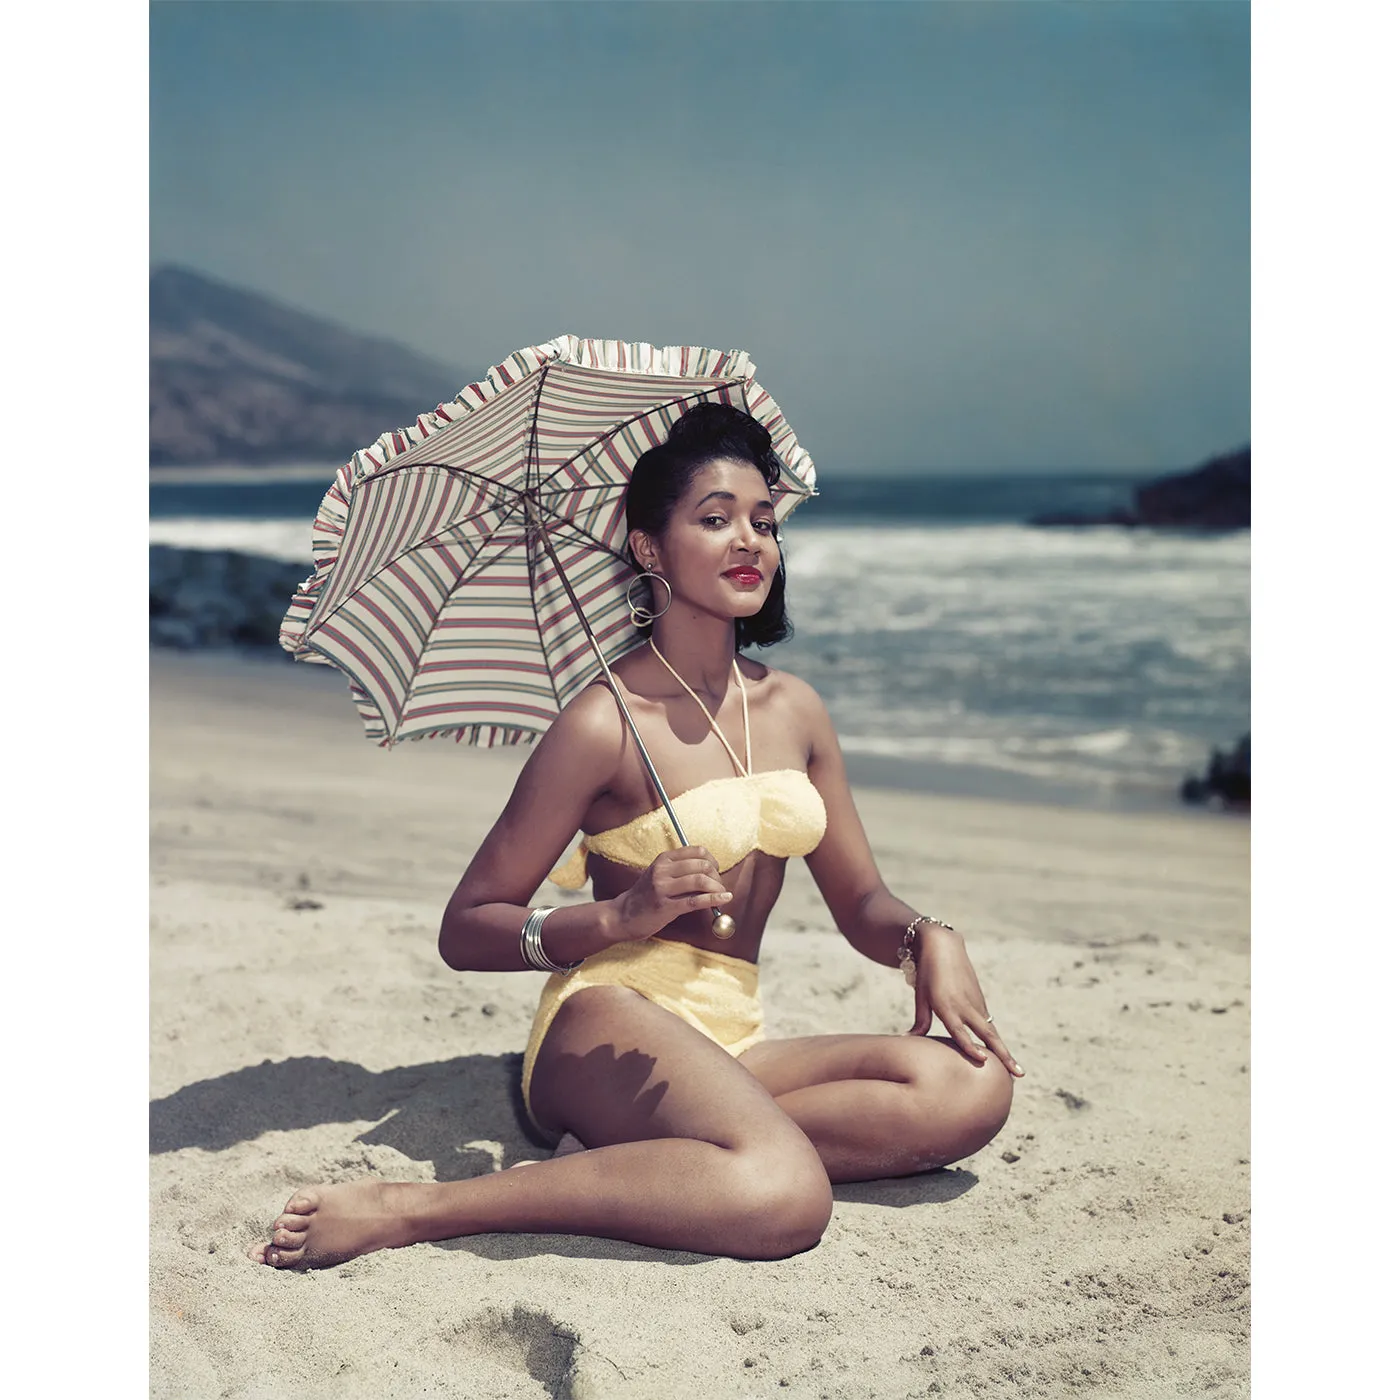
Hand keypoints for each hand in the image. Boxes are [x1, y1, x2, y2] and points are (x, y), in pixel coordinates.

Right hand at [610, 846, 733, 941]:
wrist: (623, 915)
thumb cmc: (646, 896)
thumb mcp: (660, 875)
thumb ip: (681, 870)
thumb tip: (712, 871)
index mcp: (663, 859)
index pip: (697, 851)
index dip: (712, 860)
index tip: (716, 870)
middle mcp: (662, 870)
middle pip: (701, 865)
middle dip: (717, 875)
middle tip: (720, 886)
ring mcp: (662, 888)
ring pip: (700, 881)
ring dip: (717, 887)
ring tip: (722, 894)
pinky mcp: (666, 907)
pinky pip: (695, 901)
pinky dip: (714, 899)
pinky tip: (723, 900)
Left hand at [907, 924, 1022, 1076]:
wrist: (944, 947)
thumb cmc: (928, 974)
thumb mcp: (921, 996)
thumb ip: (920, 1021)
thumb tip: (907, 1041)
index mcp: (946, 1006)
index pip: (959, 1031)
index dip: (970, 1046)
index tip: (983, 1060)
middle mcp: (965, 1007)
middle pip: (987, 1034)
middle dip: (1003, 1055)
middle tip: (1018, 1074)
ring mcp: (976, 1004)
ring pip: (992, 1031)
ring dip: (1004, 1051)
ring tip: (1017, 1071)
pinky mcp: (980, 1002)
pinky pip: (989, 1025)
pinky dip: (997, 1041)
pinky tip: (1003, 1056)